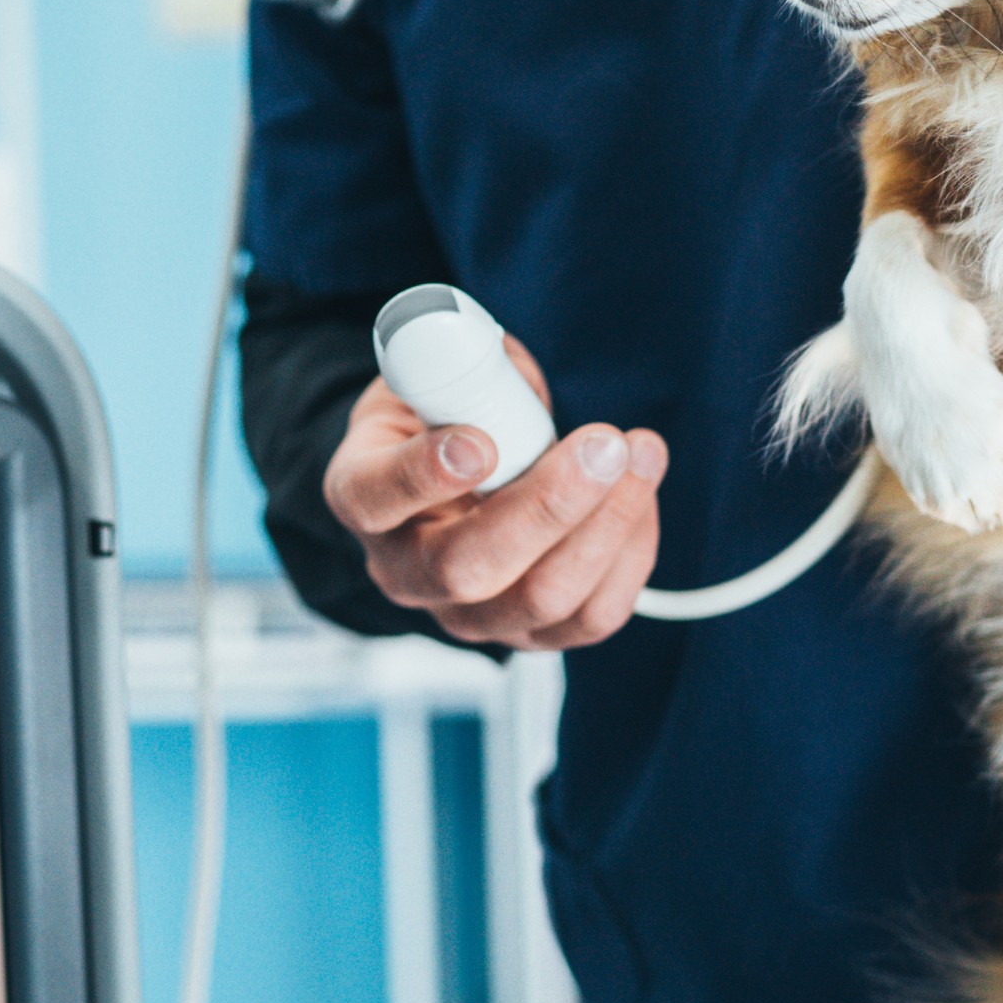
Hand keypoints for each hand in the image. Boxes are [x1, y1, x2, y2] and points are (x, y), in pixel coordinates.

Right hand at [324, 337, 668, 648]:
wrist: (450, 476)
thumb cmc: (441, 417)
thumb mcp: (429, 375)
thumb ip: (461, 370)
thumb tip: (512, 375)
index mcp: (362, 495)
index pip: (375, 498)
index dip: (424, 474)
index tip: (480, 440)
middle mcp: (405, 571)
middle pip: (468, 568)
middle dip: (549, 505)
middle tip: (605, 444)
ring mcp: (467, 615)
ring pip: (540, 598)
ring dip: (608, 525)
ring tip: (641, 452)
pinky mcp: (530, 632)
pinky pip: (592, 615)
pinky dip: (630, 553)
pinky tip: (640, 493)